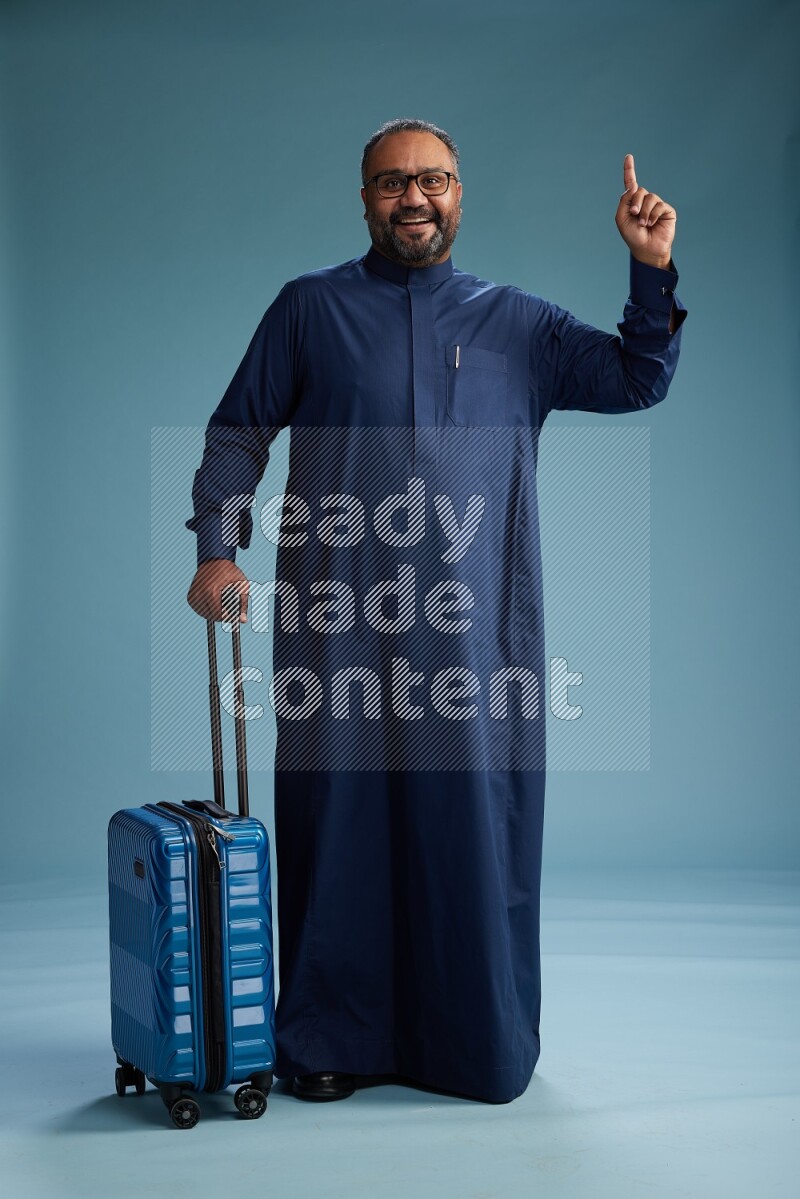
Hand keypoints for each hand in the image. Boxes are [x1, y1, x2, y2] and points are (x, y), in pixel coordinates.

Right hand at [187, 558, 249, 621]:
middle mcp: (199, 595)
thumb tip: (243, 620)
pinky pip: (200, 610)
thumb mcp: (241, 584)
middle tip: (229, 605)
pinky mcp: (190, 598)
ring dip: (215, 612)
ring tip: (221, 601)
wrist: (213, 560)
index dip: (229, 617)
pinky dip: (207, 609)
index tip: (235, 615)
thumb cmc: (229, 571)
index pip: (220, 615)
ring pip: (206, 615)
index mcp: (211, 592)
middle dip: (223, 614)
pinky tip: (213, 601)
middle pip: (213, 616)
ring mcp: (193, 597)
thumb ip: (243, 603)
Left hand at [615, 153, 675, 269]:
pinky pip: (659, 205)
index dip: (629, 170)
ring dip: (644, 212)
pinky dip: (653, 215)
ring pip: (650, 198)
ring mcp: (656, 205)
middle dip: (635, 202)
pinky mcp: (666, 210)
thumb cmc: (633, 236)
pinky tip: (652, 223)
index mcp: (632, 202)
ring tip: (644, 224)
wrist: (646, 249)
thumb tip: (632, 187)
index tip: (628, 157)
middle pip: (640, 191)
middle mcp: (645, 201)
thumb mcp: (621, 219)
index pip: (631, 183)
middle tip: (634, 214)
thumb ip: (624, 202)